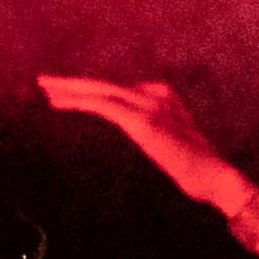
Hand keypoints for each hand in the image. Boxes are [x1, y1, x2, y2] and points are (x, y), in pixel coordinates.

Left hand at [39, 75, 257, 223]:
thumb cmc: (194, 166)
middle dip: (73, 83)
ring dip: (69, 89)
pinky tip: (59, 103)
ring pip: (100, 90)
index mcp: (162, 94)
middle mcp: (156, 93)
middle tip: (44, 81)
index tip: (64, 92)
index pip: (116, 88)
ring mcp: (150, 105)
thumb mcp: (169, 139)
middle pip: (105, 84)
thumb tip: (139, 128)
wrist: (215, 177)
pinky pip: (102, 106)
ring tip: (45, 89)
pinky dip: (78, 102)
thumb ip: (152, 127)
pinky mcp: (142, 121)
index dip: (88, 90)